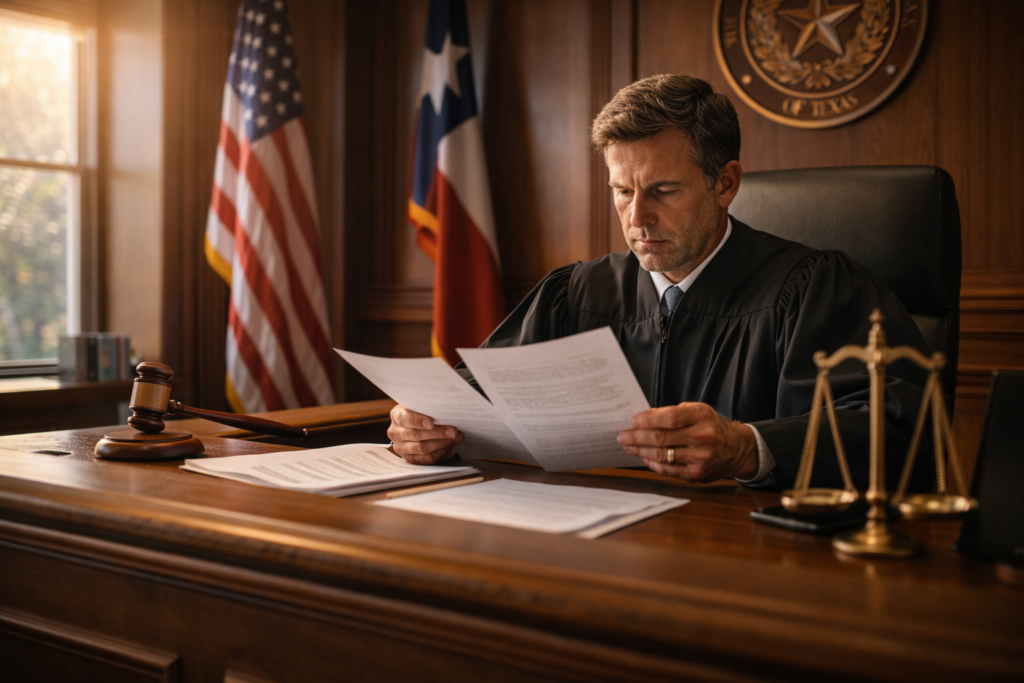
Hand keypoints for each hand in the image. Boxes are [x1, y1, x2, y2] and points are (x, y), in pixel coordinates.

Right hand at [387, 404, 463, 464]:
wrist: (414, 426)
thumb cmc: (421, 414)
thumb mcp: (420, 407)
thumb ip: (429, 408)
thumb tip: (448, 413)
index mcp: (396, 415)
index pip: (405, 418)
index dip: (418, 420)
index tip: (431, 422)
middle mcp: (395, 432)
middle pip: (416, 435)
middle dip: (438, 433)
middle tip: (454, 431)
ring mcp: (401, 447)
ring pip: (422, 448)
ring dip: (442, 443)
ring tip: (456, 438)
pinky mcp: (409, 459)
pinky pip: (426, 459)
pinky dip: (440, 453)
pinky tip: (450, 447)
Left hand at [616, 402, 757, 481]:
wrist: (736, 449)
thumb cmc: (710, 426)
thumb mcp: (698, 411)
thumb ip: (673, 413)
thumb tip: (644, 419)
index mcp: (702, 416)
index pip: (670, 418)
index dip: (648, 420)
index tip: (633, 421)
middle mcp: (703, 438)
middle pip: (662, 438)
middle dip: (637, 437)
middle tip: (622, 436)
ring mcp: (701, 458)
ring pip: (662, 456)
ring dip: (640, 451)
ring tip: (628, 446)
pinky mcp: (697, 475)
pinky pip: (668, 470)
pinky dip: (652, 463)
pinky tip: (643, 457)